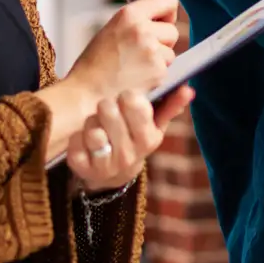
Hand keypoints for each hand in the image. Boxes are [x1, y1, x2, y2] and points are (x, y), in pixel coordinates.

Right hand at [66, 0, 181, 100]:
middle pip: (172, 31)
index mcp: (129, 14)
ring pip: (171, 53)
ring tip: (134, 68)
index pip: (168, 0)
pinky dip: (156, 77)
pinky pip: (167, 71)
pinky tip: (137, 80)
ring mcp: (151, 51)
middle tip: (139, 54)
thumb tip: (165, 20)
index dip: (167, 14)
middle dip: (162, 43)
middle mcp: (142, 29)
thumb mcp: (113, 30)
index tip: (160, 24)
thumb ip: (138, 22)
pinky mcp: (158, 71)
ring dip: (159, 62)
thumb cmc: (96, 64)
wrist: (86, 92)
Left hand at [67, 86, 194, 193]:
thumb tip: (188, 89)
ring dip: (91, 122)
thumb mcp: (155, 126)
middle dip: (107, 105)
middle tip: (109, 109)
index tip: (126, 99)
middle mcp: (128, 154)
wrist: (113, 174)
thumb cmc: (135, 139)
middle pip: (108, 110)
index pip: (134, 103)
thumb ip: (170, 106)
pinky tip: (84, 138)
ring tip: (98, 124)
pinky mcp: (82, 167)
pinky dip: (77, 136)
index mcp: (147, 139)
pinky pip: (75, 141)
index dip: (127, 97)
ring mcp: (105, 164)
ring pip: (92, 128)